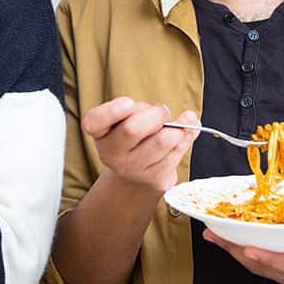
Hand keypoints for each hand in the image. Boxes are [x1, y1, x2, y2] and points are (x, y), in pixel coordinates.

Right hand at [82, 97, 198, 193]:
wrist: (136, 174)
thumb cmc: (133, 136)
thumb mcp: (127, 118)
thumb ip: (143, 111)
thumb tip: (189, 118)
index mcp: (99, 132)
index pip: (94, 121)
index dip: (112, 111)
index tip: (128, 103)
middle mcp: (111, 154)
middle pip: (132, 129)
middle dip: (156, 114)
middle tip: (162, 111)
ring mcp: (132, 170)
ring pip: (162, 141)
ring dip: (178, 127)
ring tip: (181, 122)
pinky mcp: (154, 180)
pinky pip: (176, 153)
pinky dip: (186, 138)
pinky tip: (185, 134)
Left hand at [203, 228, 283, 283]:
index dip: (270, 260)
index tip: (249, 249)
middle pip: (269, 268)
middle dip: (240, 252)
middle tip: (216, 235)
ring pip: (264, 269)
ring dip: (239, 253)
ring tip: (216, 236)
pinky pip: (269, 269)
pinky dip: (250, 256)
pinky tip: (235, 244)